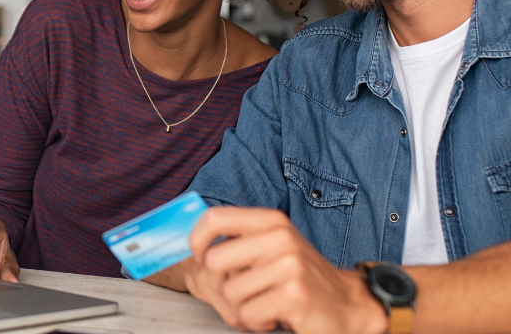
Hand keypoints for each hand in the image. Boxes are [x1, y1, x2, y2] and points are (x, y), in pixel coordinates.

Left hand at [184, 207, 387, 333]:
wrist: (349, 305)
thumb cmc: (301, 278)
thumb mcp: (273, 247)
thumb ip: (240, 240)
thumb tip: (193, 244)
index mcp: (271, 221)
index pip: (214, 219)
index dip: (196, 240)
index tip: (200, 257)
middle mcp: (280, 237)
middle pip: (214, 261)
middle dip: (219, 286)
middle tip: (240, 294)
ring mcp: (289, 265)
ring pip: (230, 293)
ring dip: (242, 308)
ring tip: (264, 305)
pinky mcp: (293, 295)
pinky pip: (248, 314)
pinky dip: (256, 322)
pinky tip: (274, 317)